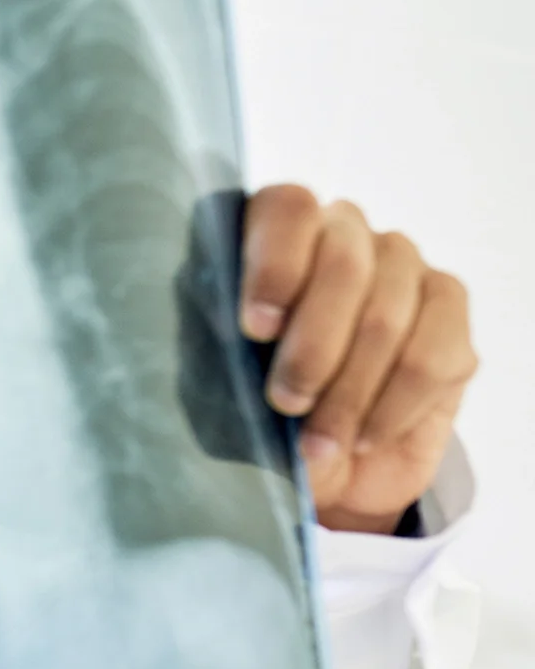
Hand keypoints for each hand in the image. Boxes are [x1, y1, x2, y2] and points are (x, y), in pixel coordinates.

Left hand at [241, 185, 477, 532]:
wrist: (319, 458)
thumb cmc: (255, 406)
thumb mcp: (220, 378)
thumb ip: (222, 349)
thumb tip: (233, 347)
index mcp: (277, 230)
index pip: (288, 209)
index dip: (275, 267)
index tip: (256, 331)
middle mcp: (345, 232)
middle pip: (344, 264)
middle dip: (312, 348)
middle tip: (286, 402)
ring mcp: (404, 266)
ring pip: (387, 317)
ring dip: (349, 393)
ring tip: (318, 442)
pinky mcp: (448, 311)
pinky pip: (432, 358)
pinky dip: (392, 409)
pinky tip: (363, 439)